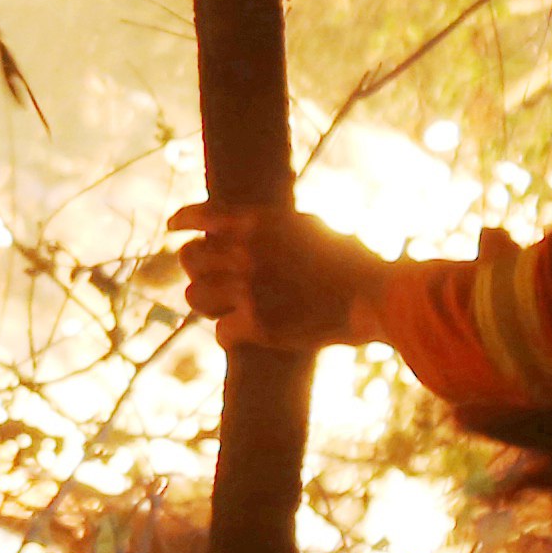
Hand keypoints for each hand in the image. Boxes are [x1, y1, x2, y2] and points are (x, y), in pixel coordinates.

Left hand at [167, 202, 390, 351]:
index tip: (172, 228)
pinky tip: (239, 337)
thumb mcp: (312, 227)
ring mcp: (251, 288)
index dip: (183, 221)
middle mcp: (248, 251)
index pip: (203, 215)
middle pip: (191, 258)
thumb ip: (276, 226)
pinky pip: (221, 333)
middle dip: (195, 268)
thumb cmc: (355, 263)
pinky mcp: (259, 325)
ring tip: (221, 309)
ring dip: (208, 304)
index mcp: (261, 222)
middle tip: (208, 279)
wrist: (379, 296)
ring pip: (196, 297)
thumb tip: (248, 227)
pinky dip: (229, 337)